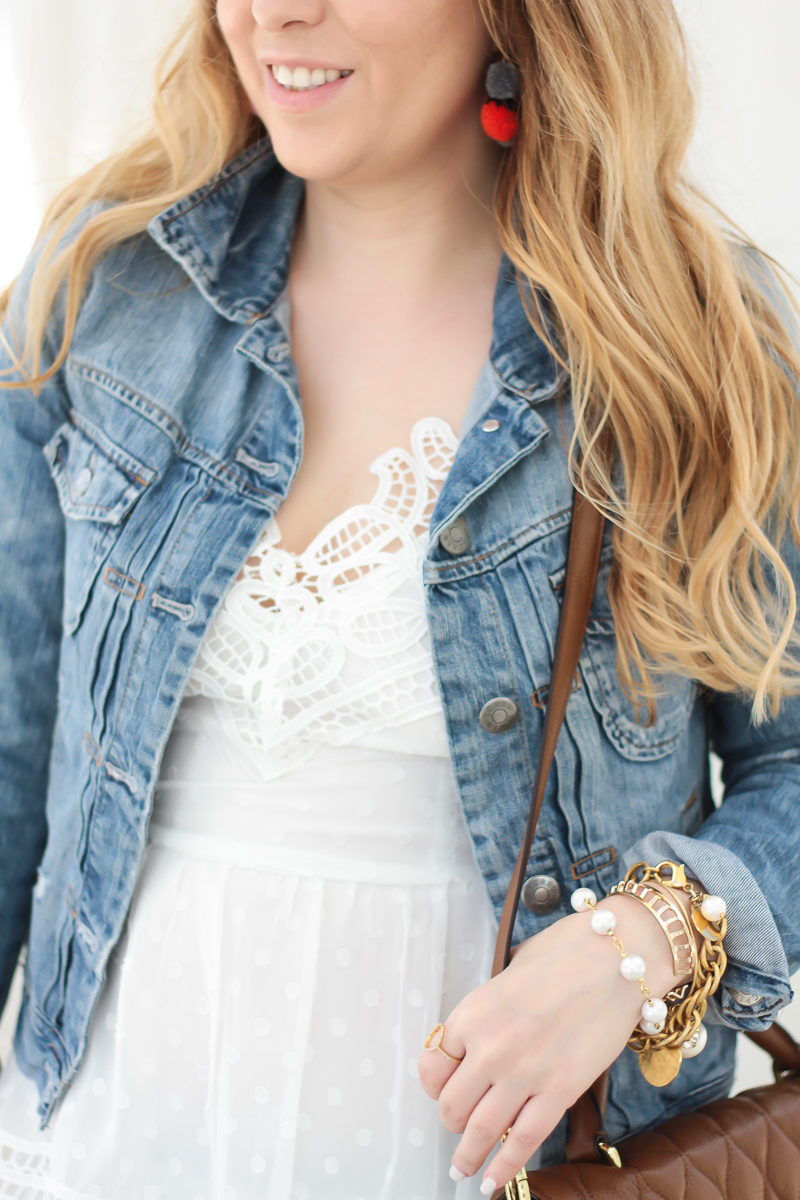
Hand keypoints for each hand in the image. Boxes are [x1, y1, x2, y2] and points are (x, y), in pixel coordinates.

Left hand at [417, 894, 686, 1192]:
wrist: (613, 957)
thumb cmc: (562, 955)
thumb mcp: (507, 975)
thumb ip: (489, 1012)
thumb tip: (479, 1040)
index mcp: (471, 1013)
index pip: (432, 1067)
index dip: (436, 1083)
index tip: (444, 1088)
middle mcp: (490, 1048)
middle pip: (452, 1106)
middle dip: (453, 1120)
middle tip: (460, 1123)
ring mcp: (524, 1073)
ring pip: (481, 1131)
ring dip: (468, 1156)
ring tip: (463, 1170)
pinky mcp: (560, 1091)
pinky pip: (524, 1141)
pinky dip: (505, 1167)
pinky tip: (493, 1182)